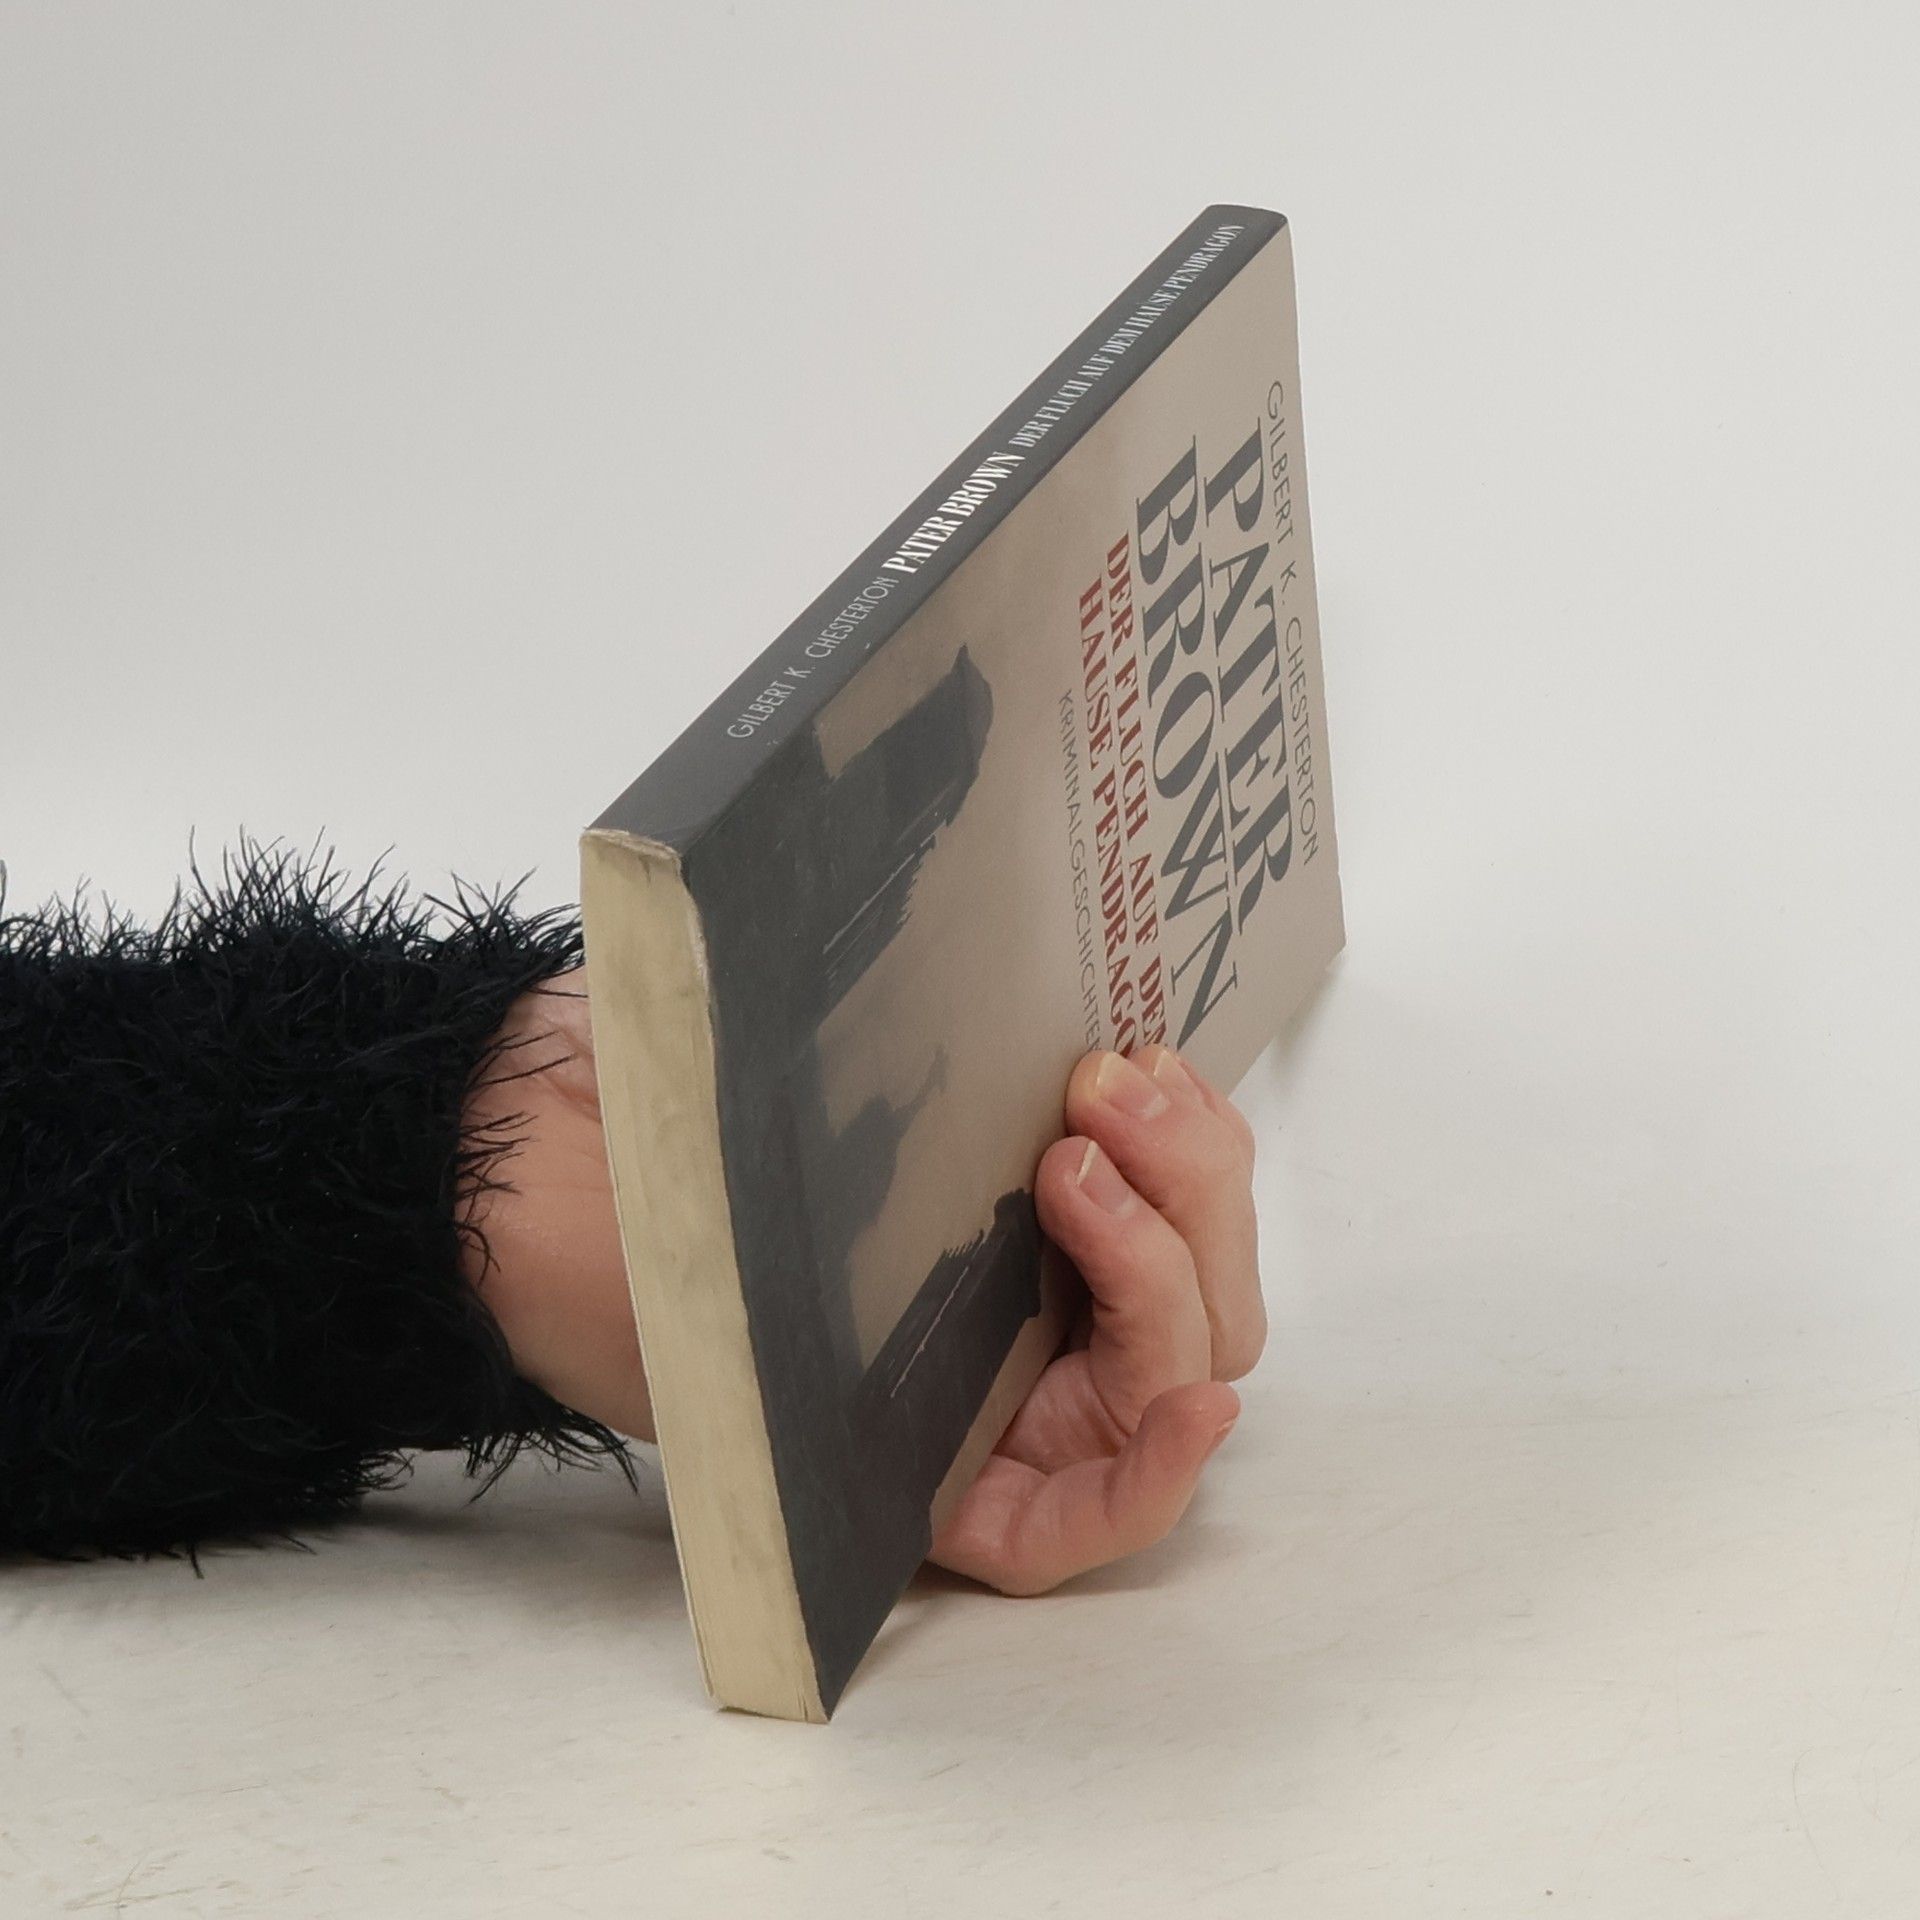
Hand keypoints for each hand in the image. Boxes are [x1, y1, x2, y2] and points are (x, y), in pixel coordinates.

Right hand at [466, 982, 1263, 1599]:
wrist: (550, 1127)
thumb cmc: (593, 1245)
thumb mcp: (673, 1320)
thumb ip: (769, 1339)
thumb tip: (816, 1296)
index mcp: (918, 1467)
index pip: (1067, 1523)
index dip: (1149, 1482)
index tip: (1194, 1403)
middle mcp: (995, 1391)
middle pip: (1162, 1365)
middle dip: (1162, 1245)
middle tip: (1086, 1131)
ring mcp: (1028, 1283)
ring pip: (1186, 1266)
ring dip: (1180, 1168)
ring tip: (1105, 1076)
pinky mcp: (1040, 1177)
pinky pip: (1158, 1179)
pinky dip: (1172, 1129)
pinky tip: (1141, 1067)